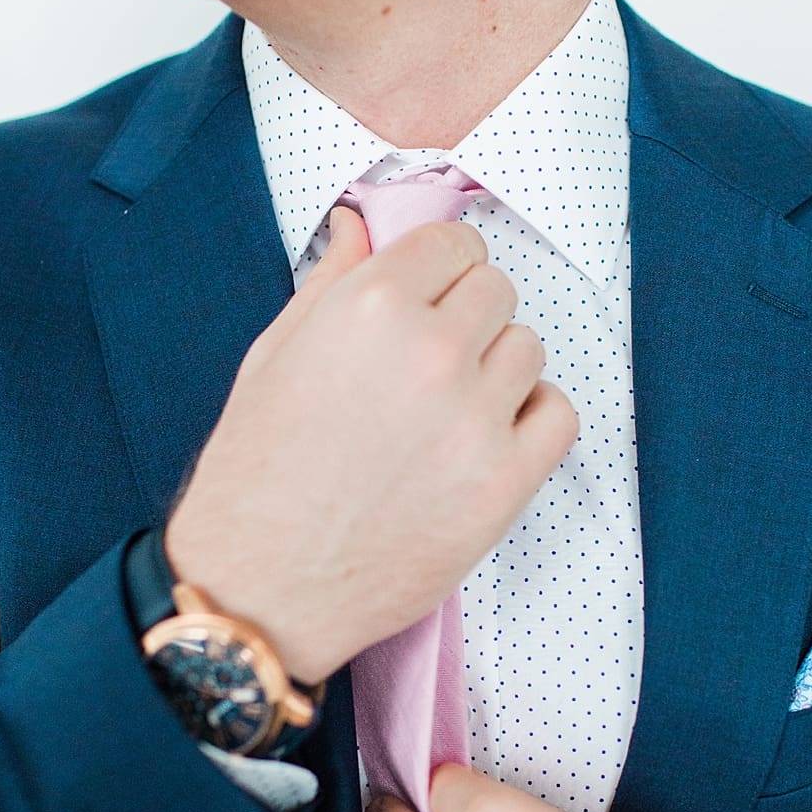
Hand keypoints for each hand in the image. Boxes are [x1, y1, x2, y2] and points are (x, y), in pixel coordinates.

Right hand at [166, 208, 575, 681]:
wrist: (258, 586)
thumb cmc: (253, 472)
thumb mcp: (272, 357)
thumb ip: (328, 284)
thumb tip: (360, 225)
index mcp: (368, 307)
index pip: (452, 244)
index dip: (436, 271)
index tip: (424, 300)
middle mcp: (430, 352)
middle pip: (496, 291)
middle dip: (465, 317)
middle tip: (425, 365)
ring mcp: (475, 420)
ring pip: (529, 348)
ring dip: (496, 368)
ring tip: (445, 410)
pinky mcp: (504, 484)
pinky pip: (557, 416)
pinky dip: (530, 420)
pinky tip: (481, 441)